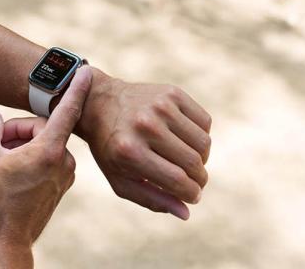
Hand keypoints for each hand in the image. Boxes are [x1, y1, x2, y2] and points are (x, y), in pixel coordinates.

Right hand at [0, 67, 91, 267]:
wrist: (4, 240)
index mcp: (48, 151)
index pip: (66, 110)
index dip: (75, 87)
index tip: (86, 70)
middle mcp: (63, 161)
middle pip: (42, 128)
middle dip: (17, 131)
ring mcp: (65, 174)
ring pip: (43, 144)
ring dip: (21, 146)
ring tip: (0, 163)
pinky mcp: (61, 184)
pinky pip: (47, 158)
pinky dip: (29, 158)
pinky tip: (11, 172)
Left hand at [76, 69, 211, 219]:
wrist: (99, 103)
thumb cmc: (111, 148)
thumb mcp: (120, 179)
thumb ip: (152, 199)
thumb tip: (186, 212)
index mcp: (130, 152)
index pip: (178, 181)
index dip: (192, 194)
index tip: (193, 196)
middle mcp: (146, 126)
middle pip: (193, 163)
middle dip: (200, 179)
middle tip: (195, 181)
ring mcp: (160, 106)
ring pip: (203, 143)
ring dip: (202, 158)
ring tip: (190, 161)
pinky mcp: (172, 92)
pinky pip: (205, 122)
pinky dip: (201, 136)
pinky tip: (186, 140)